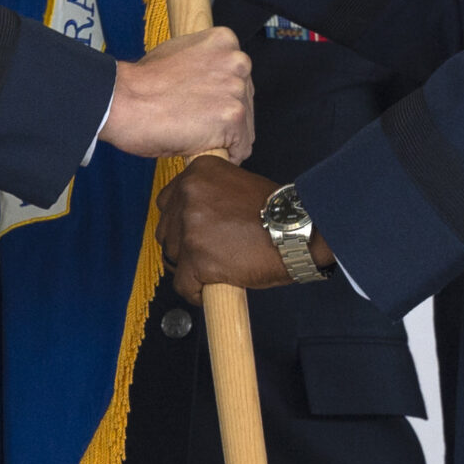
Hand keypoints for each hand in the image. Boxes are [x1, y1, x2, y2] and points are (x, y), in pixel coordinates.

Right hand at [102, 28, 252, 162]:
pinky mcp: (233, 117)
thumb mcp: (177, 53)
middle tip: (194, 122)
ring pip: (245, 128)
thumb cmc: (141, 82)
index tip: (203, 105)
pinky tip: (199, 147)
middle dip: (223, 117)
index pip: (238, 78)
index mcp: (225, 41)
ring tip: (193, 134)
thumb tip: (209, 81)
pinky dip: (222, 155)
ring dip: (223, 137)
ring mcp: (237, 89)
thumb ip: (203, 64)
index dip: (220, 97)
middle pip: (246, 102)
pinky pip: (240, 149)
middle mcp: (237, 61)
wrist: (123, 100)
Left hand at [156, 156, 324, 301]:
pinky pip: (183, 284)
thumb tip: (191, 218)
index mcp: (198, 172)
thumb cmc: (276, 215)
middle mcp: (189, 195)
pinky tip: (213, 286)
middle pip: (166, 231)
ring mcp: (190, 227)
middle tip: (206, 255)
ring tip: (214, 270)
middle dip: (183, 247)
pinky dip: (196, 291)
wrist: (297, 233)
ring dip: (189, 268)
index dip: (180, 223)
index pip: (167, 202)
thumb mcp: (236, 186)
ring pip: (172, 257)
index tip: (193, 234)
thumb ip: (210, 196)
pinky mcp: (196, 258)